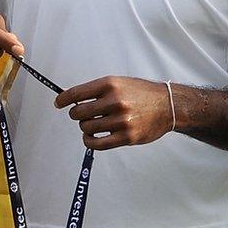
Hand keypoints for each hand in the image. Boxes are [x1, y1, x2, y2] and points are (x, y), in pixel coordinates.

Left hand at [55, 76, 174, 150]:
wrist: (168, 106)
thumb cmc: (142, 94)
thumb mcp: (119, 83)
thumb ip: (97, 91)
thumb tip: (71, 99)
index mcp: (110, 85)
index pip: (76, 93)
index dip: (63, 100)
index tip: (58, 103)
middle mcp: (115, 101)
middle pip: (78, 113)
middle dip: (76, 115)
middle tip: (82, 115)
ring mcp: (121, 120)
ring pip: (86, 128)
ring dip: (85, 128)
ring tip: (93, 125)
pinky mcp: (127, 136)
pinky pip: (97, 143)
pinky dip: (89, 141)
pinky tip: (90, 138)